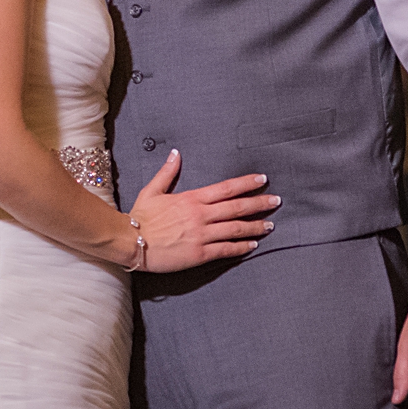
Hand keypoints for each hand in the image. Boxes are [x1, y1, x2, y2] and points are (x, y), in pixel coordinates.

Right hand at [128, 150, 276, 273]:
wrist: (130, 242)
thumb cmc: (141, 217)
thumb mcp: (152, 190)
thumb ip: (167, 173)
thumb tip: (176, 154)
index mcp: (192, 199)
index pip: (226, 188)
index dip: (246, 183)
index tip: (262, 180)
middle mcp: (201, 216)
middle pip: (237, 208)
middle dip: (259, 203)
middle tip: (276, 201)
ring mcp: (202, 235)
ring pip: (235, 229)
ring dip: (255, 226)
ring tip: (270, 225)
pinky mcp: (199, 254)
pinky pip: (226, 249)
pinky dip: (241, 247)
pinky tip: (253, 245)